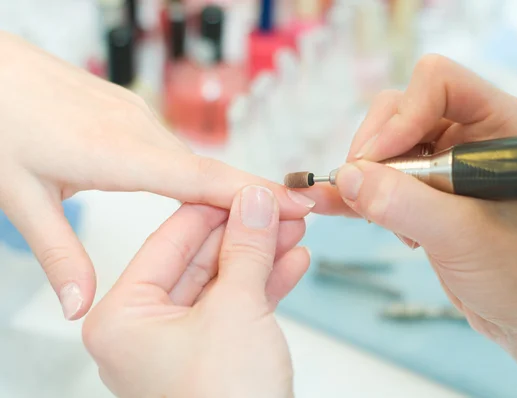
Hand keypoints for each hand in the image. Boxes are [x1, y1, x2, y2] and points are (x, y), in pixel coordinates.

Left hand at [0, 32, 313, 319]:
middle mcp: (139, 131)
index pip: (204, 180)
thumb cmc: (1, 121)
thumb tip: (79, 302)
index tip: (296, 205)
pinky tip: (200, 197)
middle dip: (251, 204)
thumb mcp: (19, 196)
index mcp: (119, 154)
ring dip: (224, 192)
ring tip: (250, 224)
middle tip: (289, 226)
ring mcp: (137, 118)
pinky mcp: (130, 114)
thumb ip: (58, 253)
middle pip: (211, 174)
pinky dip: (198, 177)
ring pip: (194, 164)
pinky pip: (176, 151)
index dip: (255, 196)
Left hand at [83, 185, 308, 397]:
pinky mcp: (212, 355)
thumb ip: (246, 248)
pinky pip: (238, 307)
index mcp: (124, 316)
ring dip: (263, 256)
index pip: (169, 239)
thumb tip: (256, 200)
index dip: (215, 206)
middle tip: (280, 207)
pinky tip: (294, 262)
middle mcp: (144, 329)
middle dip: (246, 232)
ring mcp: (180, 343)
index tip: (250, 186)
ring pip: (224, 281)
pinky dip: (267, 286)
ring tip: (296, 230)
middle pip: (200, 258)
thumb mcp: (237, 310)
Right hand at [306, 55, 516, 394]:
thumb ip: (404, 204)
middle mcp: (468, 136)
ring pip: (382, 146)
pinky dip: (356, 193)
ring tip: (378, 219)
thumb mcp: (462, 235)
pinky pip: (379, 180)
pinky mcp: (424, 195)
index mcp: (497, 126)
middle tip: (363, 194)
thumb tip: (345, 177)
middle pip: (399, 111)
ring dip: (365, 179)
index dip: (402, 117)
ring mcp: (443, 166)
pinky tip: (333, 206)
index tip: (375, 163)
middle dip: (374, 151)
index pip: (437, 83)